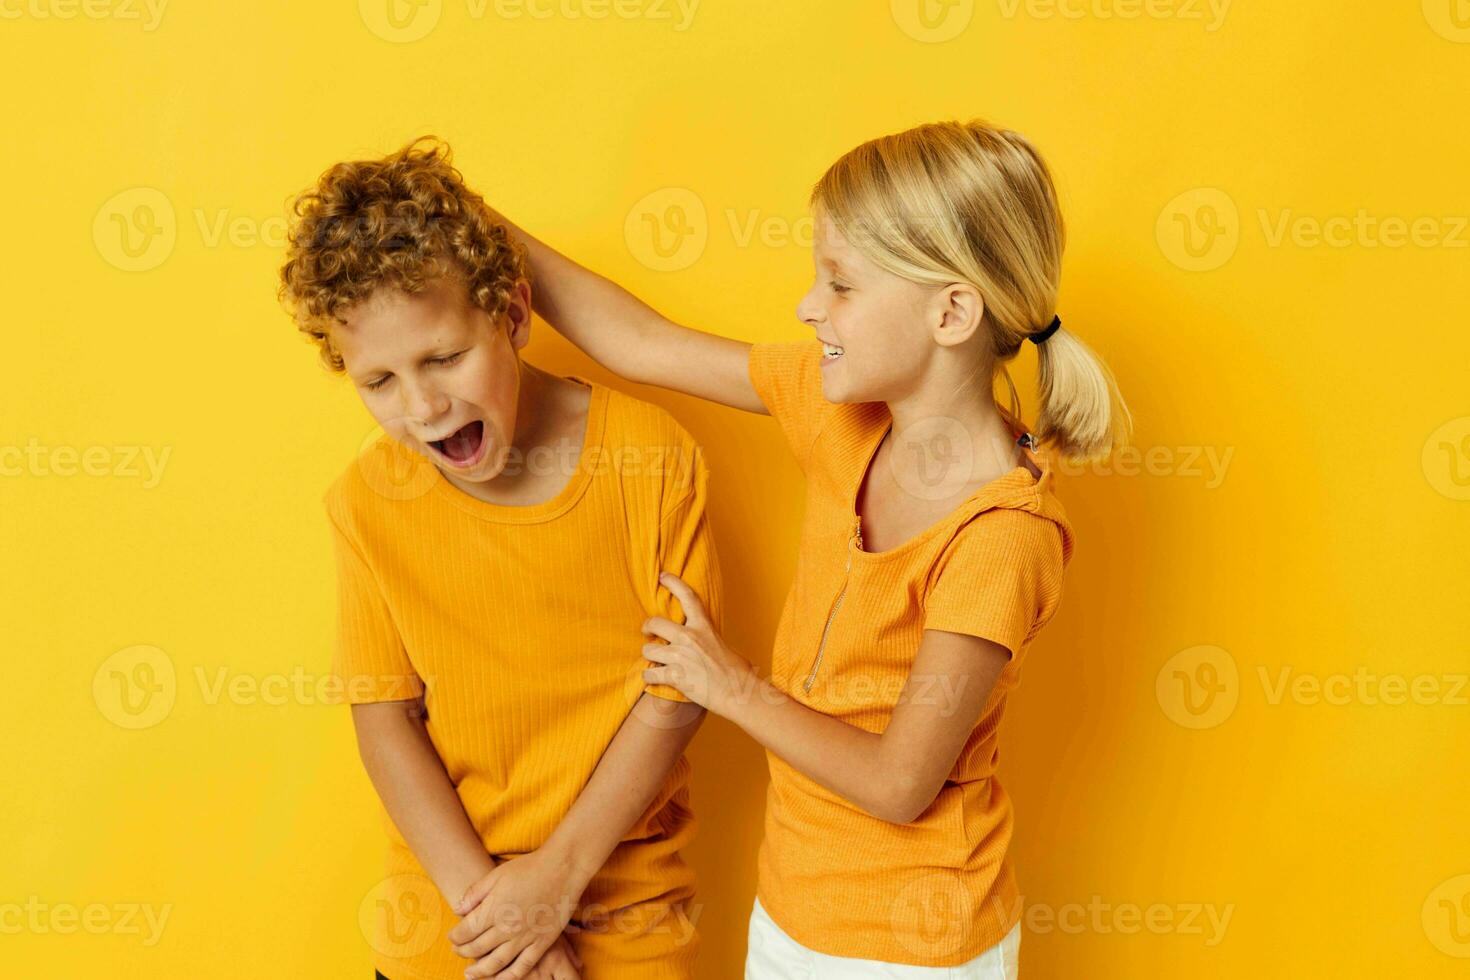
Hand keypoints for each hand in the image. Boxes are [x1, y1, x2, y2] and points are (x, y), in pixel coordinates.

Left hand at [448, 850, 587, 978]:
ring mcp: (525, 937)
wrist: (562, 869)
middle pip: (477, 948)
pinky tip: (499, 978)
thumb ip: (475, 894)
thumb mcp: (496, 875)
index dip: (455, 937)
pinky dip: (509, 976)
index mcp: (493, 910)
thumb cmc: (528, 868)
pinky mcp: (542, 942)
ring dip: (480, 970)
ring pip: (496, 962)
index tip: (452, 938)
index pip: (466, 932)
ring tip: (470, 974)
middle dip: (463, 952)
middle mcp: (507, 928)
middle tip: (458, 952)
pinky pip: (523, 966)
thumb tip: (457, 909)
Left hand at [641, 571, 757, 717]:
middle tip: (647, 633)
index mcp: (704, 627)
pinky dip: (649, 678)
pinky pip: (649, 674)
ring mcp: (680, 656)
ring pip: (648, 651)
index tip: (663, 576)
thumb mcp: (725, 646)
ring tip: (655, 663)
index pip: (688, 597)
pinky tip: (654, 680)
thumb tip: (708, 644)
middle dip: (647, 628)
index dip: (673, 583)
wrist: (739, 694)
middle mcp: (690, 638)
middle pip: (655, 623)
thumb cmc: (738, 673)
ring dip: (649, 658)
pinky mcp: (675, 676)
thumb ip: (710, 640)